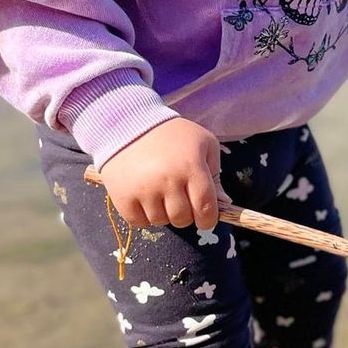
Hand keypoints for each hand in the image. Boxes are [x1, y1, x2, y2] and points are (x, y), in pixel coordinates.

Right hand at [99, 117, 226, 228]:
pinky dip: (143, 216)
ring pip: (161, 222)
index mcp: (191, 167)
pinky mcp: (122, 196)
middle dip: (185, 214)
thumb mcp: (203, 144)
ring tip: (160, 193)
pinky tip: (145, 199)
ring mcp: (143, 189)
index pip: (206, 208)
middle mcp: (168, 180)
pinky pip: (139, 222)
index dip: (208, 219)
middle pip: (183, 219)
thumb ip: (215, 174)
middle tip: (179, 199)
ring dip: (163, 214)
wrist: (129, 124)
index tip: (205, 218)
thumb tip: (224, 202)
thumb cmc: (173, 135)